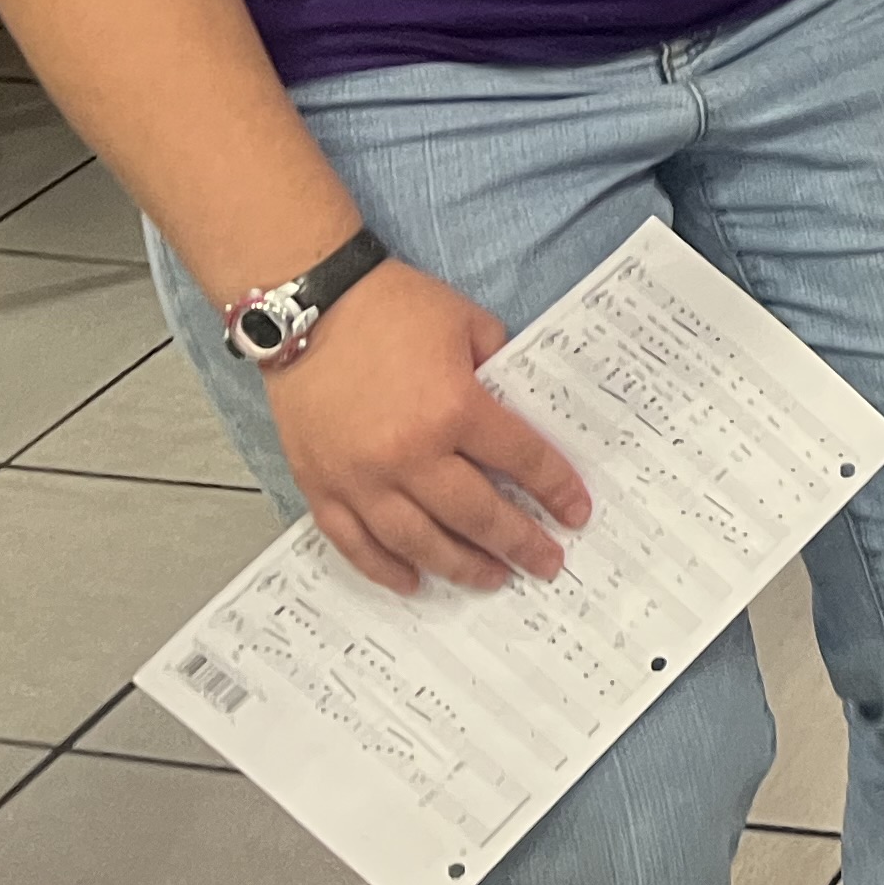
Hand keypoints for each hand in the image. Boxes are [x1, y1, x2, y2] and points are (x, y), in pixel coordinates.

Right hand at [265, 259, 593, 595]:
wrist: (309, 304)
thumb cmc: (391, 307)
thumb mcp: (469, 325)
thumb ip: (499, 371)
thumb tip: (519, 411)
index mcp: (455, 409)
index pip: (520, 460)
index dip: (555, 490)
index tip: (574, 513)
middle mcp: (409, 454)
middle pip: (475, 514)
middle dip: (518, 544)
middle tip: (545, 564)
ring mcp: (360, 477)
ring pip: (417, 541)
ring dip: (459, 566)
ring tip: (491, 579)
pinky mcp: (320, 485)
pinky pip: (353, 543)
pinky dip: (382, 568)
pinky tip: (412, 581)